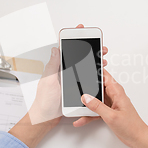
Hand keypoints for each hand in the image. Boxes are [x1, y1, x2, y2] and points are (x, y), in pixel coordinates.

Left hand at [10, 24, 107, 147]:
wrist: (46, 117)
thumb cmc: (45, 101)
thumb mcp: (48, 80)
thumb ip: (53, 65)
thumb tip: (56, 49)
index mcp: (57, 67)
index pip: (66, 49)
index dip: (74, 39)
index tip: (81, 30)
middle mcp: (64, 72)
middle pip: (79, 57)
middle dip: (90, 50)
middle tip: (100, 47)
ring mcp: (70, 80)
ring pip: (84, 67)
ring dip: (94, 62)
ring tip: (102, 59)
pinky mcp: (74, 89)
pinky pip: (86, 79)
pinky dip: (94, 75)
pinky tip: (100, 73)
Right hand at [80, 70, 147, 147]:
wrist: (138, 138)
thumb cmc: (132, 126)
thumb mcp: (111, 116)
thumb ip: (97, 106)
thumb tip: (86, 97)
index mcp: (117, 92)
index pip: (104, 76)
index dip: (95, 70)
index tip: (84, 70)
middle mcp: (114, 95)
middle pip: (97, 87)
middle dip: (86, 88)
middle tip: (75, 90)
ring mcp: (111, 103)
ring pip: (95, 99)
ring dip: (86, 104)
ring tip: (75, 107)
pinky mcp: (109, 111)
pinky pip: (96, 110)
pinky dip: (89, 114)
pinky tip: (81, 119)